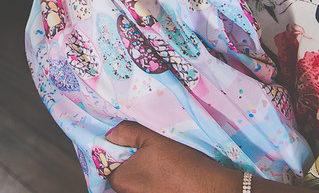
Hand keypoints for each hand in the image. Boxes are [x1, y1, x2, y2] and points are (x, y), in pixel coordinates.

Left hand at [105, 121, 233, 192]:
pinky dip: (155, 186)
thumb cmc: (181, 163)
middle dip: (132, 168)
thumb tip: (111, 135)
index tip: (133, 149)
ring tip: (164, 169)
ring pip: (136, 187)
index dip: (119, 156)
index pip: (107, 167)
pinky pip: (148, 192)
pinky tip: (170, 180)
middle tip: (151, 157)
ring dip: (145, 178)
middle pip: (122, 179)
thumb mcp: (152, 137)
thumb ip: (126, 133)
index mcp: (121, 180)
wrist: (212, 188)